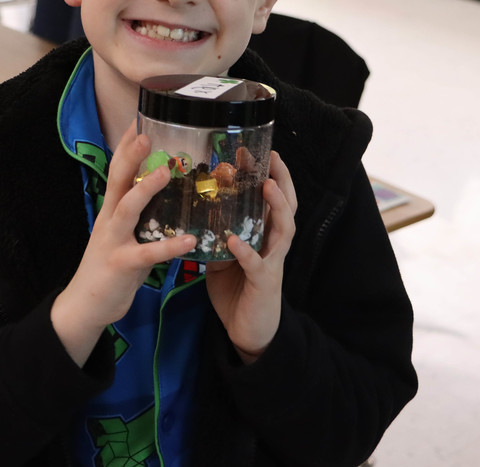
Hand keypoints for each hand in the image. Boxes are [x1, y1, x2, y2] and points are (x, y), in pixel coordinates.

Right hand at [51, 122, 195, 365]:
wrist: (85, 305)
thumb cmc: (109, 267)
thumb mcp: (121, 234)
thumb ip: (139, 214)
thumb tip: (161, 191)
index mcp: (111, 210)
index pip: (117, 170)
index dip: (127, 146)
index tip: (140, 119)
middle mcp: (109, 220)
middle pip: (118, 181)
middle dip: (131, 156)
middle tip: (148, 134)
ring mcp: (113, 241)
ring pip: (128, 209)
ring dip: (147, 189)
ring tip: (168, 172)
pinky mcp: (122, 265)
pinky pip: (148, 254)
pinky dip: (169, 247)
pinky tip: (190, 241)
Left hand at [205, 151, 297, 363]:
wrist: (248, 330)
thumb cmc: (236, 288)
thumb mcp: (221, 254)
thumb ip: (214, 232)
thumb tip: (192, 208)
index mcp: (264, 234)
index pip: (271, 197)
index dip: (267, 173)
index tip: (254, 149)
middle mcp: (274, 243)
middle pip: (287, 205)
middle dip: (282, 179)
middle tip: (272, 156)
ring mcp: (272, 262)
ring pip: (284, 229)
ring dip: (276, 206)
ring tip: (266, 186)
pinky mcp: (264, 283)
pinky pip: (257, 264)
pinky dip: (246, 250)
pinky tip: (234, 239)